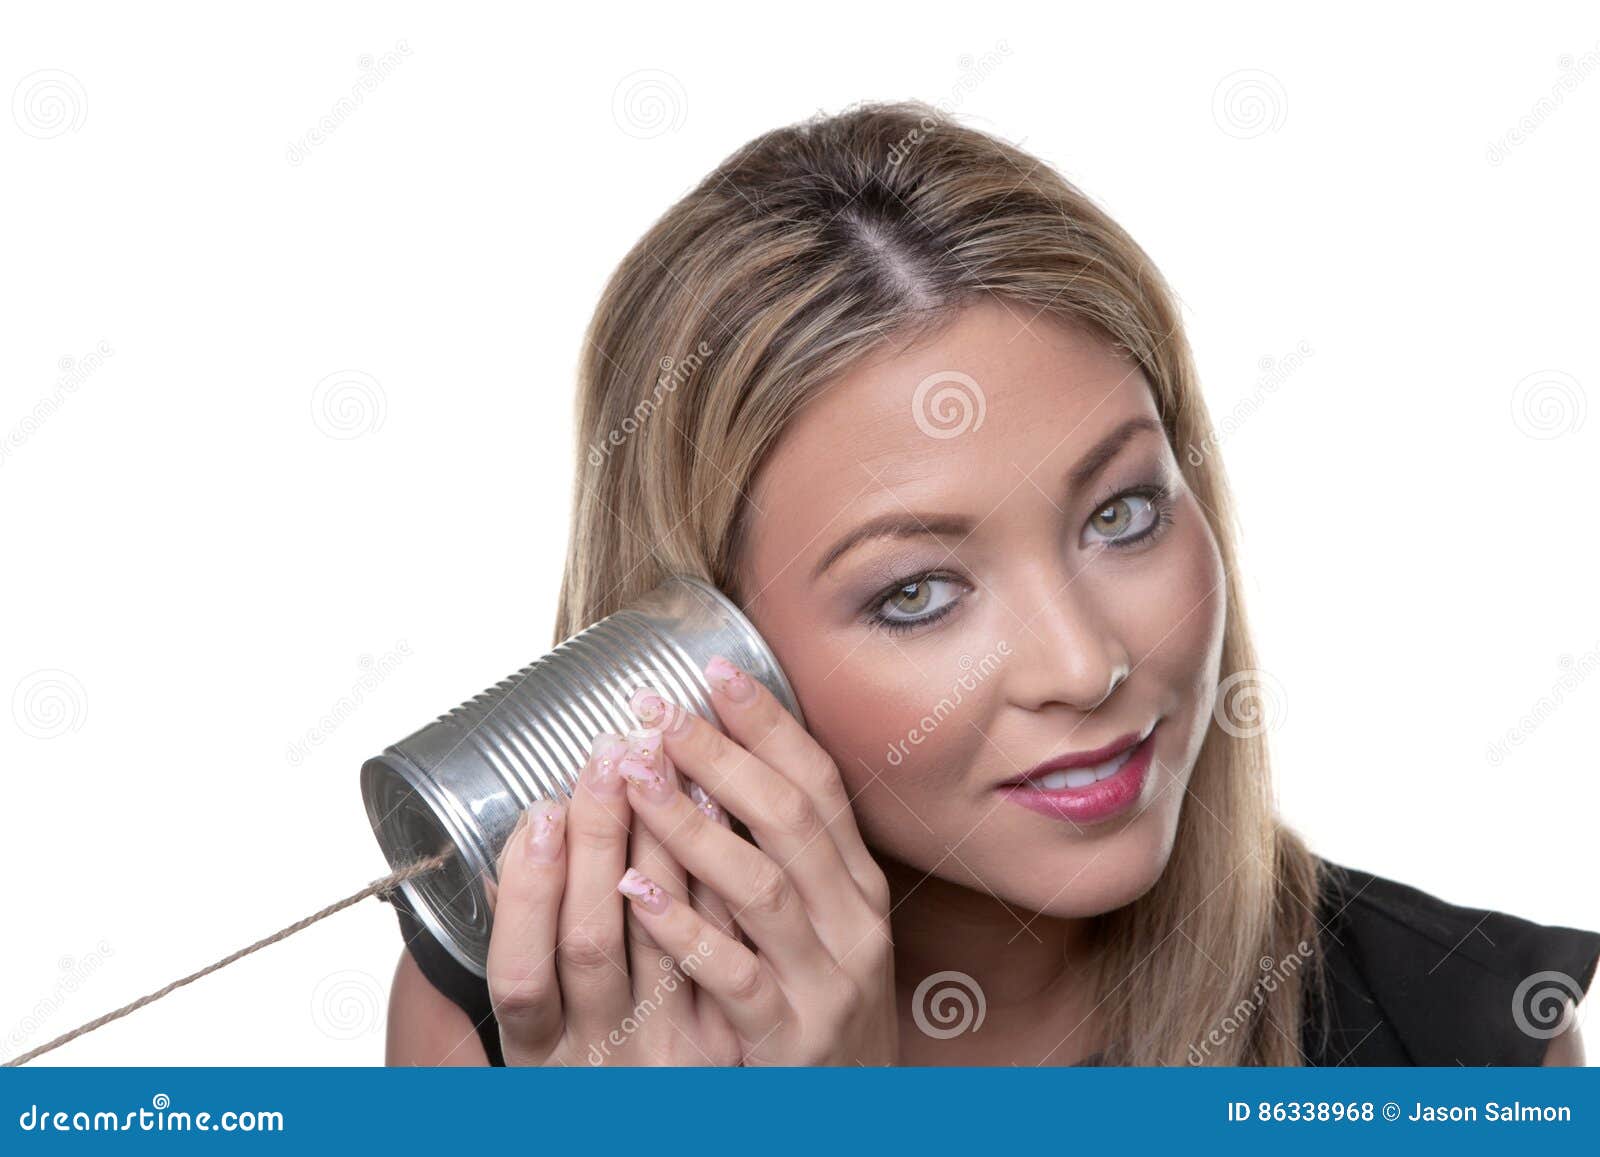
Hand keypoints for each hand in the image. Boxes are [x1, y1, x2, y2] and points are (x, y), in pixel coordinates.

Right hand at [483, 728, 742, 1065]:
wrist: (671, 1126)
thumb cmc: (598, 1061)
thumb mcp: (543, 1026)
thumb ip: (526, 939)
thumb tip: (524, 833)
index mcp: (540, 1053)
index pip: (520, 975)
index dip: (528, 892)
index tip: (542, 811)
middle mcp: (605, 1057)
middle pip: (592, 944)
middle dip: (599, 840)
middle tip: (612, 754)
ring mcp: (674, 1054)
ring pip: (667, 944)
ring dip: (666, 845)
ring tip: (665, 766)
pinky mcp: (732, 1042)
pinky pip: (730, 955)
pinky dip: (719, 880)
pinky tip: (720, 817)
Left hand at [616, 655, 898, 1065]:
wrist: (850, 1123)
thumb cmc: (819, 1013)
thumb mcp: (820, 930)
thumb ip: (784, 861)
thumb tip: (720, 774)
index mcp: (857, 887)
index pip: (819, 785)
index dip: (769, 723)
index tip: (715, 669)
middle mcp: (855, 924)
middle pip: (791, 819)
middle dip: (721, 756)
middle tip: (657, 711)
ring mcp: (830, 981)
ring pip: (762, 886)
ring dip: (693, 826)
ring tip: (633, 779)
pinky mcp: (794, 1039)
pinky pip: (737, 974)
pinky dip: (686, 928)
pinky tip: (638, 887)